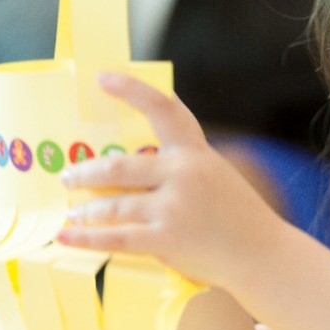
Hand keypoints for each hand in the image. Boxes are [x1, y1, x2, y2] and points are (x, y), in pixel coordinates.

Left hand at [57, 73, 285, 287]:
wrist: (263, 252)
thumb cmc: (237, 215)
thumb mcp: (214, 175)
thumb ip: (179, 166)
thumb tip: (128, 167)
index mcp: (195, 152)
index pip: (162, 108)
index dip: (130, 90)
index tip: (102, 77)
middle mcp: (183, 174)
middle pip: (118, 167)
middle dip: (85, 172)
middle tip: (67, 175)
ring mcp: (174, 207)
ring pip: (113, 205)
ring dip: (86, 209)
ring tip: (72, 211)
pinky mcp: (167, 239)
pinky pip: (116, 238)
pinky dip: (86, 238)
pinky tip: (66, 236)